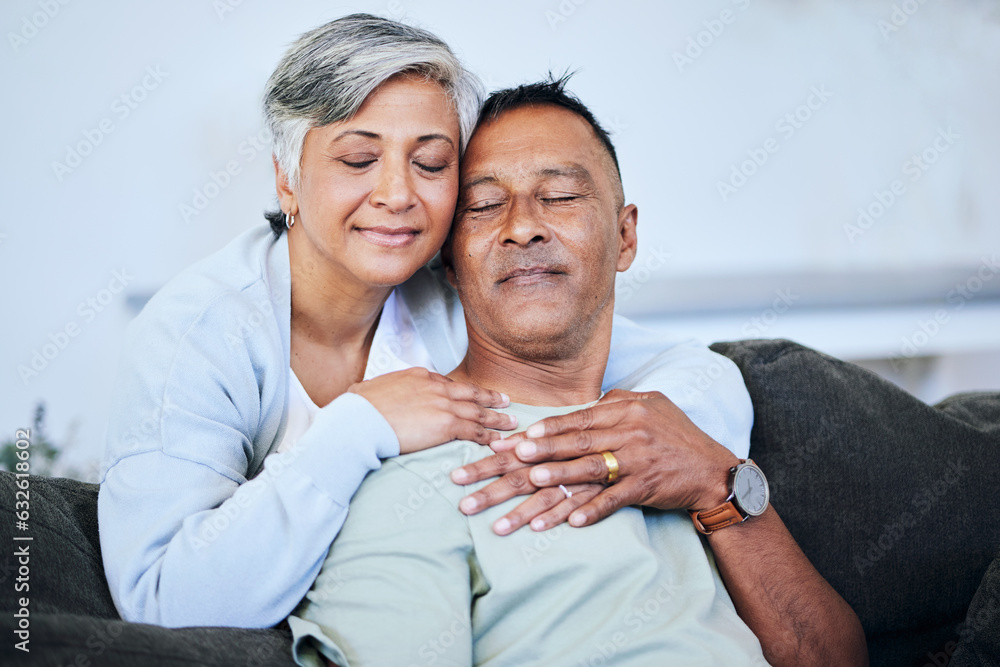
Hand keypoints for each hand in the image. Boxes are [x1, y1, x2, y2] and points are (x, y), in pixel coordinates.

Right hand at [348, 368, 516, 452]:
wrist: (360, 419)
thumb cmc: (357, 408)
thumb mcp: (369, 389)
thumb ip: (378, 391)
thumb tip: (364, 392)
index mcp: (419, 375)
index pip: (448, 383)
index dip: (463, 391)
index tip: (473, 395)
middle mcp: (436, 387)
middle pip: (470, 393)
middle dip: (490, 398)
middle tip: (505, 401)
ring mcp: (443, 405)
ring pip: (478, 412)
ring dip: (497, 418)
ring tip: (511, 423)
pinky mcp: (446, 425)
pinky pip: (474, 431)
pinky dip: (489, 436)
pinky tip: (498, 441)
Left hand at [451, 389, 738, 531]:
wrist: (714, 469)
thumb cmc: (678, 436)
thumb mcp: (650, 406)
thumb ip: (616, 402)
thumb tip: (588, 402)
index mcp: (623, 410)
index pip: (572, 420)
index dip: (539, 430)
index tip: (507, 440)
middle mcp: (626, 431)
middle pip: (570, 442)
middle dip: (532, 452)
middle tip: (499, 460)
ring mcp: (636, 459)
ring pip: (588, 468)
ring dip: (557, 476)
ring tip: (529, 482)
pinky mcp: (646, 486)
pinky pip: (614, 500)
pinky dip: (592, 511)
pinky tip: (570, 523)